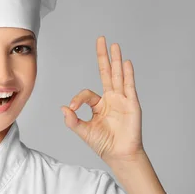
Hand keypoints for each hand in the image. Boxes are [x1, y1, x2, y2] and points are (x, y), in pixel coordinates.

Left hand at [61, 36, 144, 163]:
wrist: (119, 154)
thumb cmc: (103, 143)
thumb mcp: (83, 131)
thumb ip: (73, 120)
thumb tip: (63, 108)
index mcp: (99, 105)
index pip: (87, 93)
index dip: (78, 99)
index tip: (72, 108)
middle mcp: (111, 98)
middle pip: (107, 73)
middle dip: (103, 56)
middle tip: (101, 39)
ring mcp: (122, 99)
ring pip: (118, 76)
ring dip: (116, 60)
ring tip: (114, 45)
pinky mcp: (132, 104)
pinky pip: (129, 86)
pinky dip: (127, 74)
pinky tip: (126, 63)